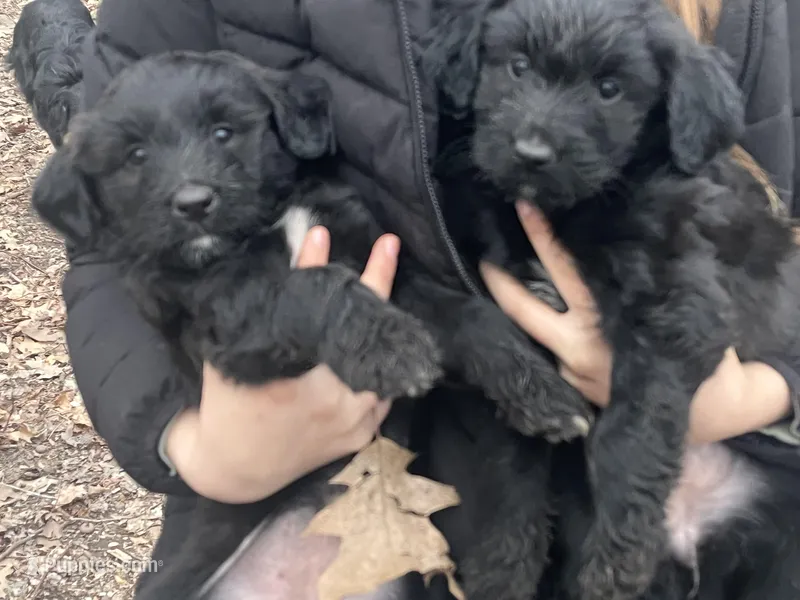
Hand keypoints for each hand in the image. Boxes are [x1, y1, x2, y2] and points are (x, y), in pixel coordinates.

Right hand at [166, 227, 400, 502]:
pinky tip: (385, 330)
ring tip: (388, 278)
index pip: (318, 313)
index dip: (317, 269)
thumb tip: (273, 263)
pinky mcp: (363, 434)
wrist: (236, 470)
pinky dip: (381, 358)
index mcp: (296, 384)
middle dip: (377, 280)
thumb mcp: (230, 359)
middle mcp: (333, 402)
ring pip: (381, 358)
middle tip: (388, 244)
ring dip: (385, 318)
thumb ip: (254, 319)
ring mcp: (354, 421)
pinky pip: (383, 388)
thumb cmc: (226, 408)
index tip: (320, 234)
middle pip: (364, 331)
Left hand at [481, 202, 791, 442]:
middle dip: (498, 279)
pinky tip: (539, 316)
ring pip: (531, 335)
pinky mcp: (574, 391)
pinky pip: (549, 355)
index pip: (563, 269)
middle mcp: (577, 349)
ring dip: (516, 309)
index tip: (523, 207)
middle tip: (480, 251)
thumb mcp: (675, 306)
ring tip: (499, 278)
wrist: (714, 414)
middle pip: (523, 308)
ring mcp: (571, 374)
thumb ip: (639, 281)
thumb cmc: (700, 351)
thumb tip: (615, 240)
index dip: (541, 236)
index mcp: (602, 323)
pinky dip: (541, 335)